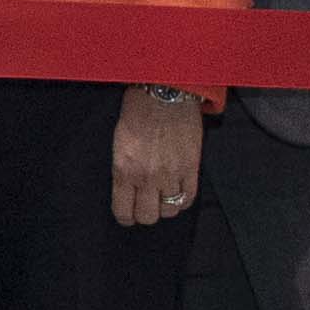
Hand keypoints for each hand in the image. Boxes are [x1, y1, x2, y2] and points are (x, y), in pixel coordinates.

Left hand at [109, 83, 205, 226]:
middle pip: (148, 216)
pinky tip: (179, 191)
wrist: (165, 93)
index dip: (126, 217)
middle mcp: (146, 177)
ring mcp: (171, 174)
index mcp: (124, 170)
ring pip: (170, 210)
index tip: (129, 213)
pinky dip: (183, 199)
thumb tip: (128, 189)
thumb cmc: (138, 111)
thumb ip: (123, 169)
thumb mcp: (119, 142)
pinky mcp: (191, 167)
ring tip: (164, 195)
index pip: (123, 211)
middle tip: (147, 204)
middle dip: (146, 213)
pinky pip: (189, 197)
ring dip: (166, 205)